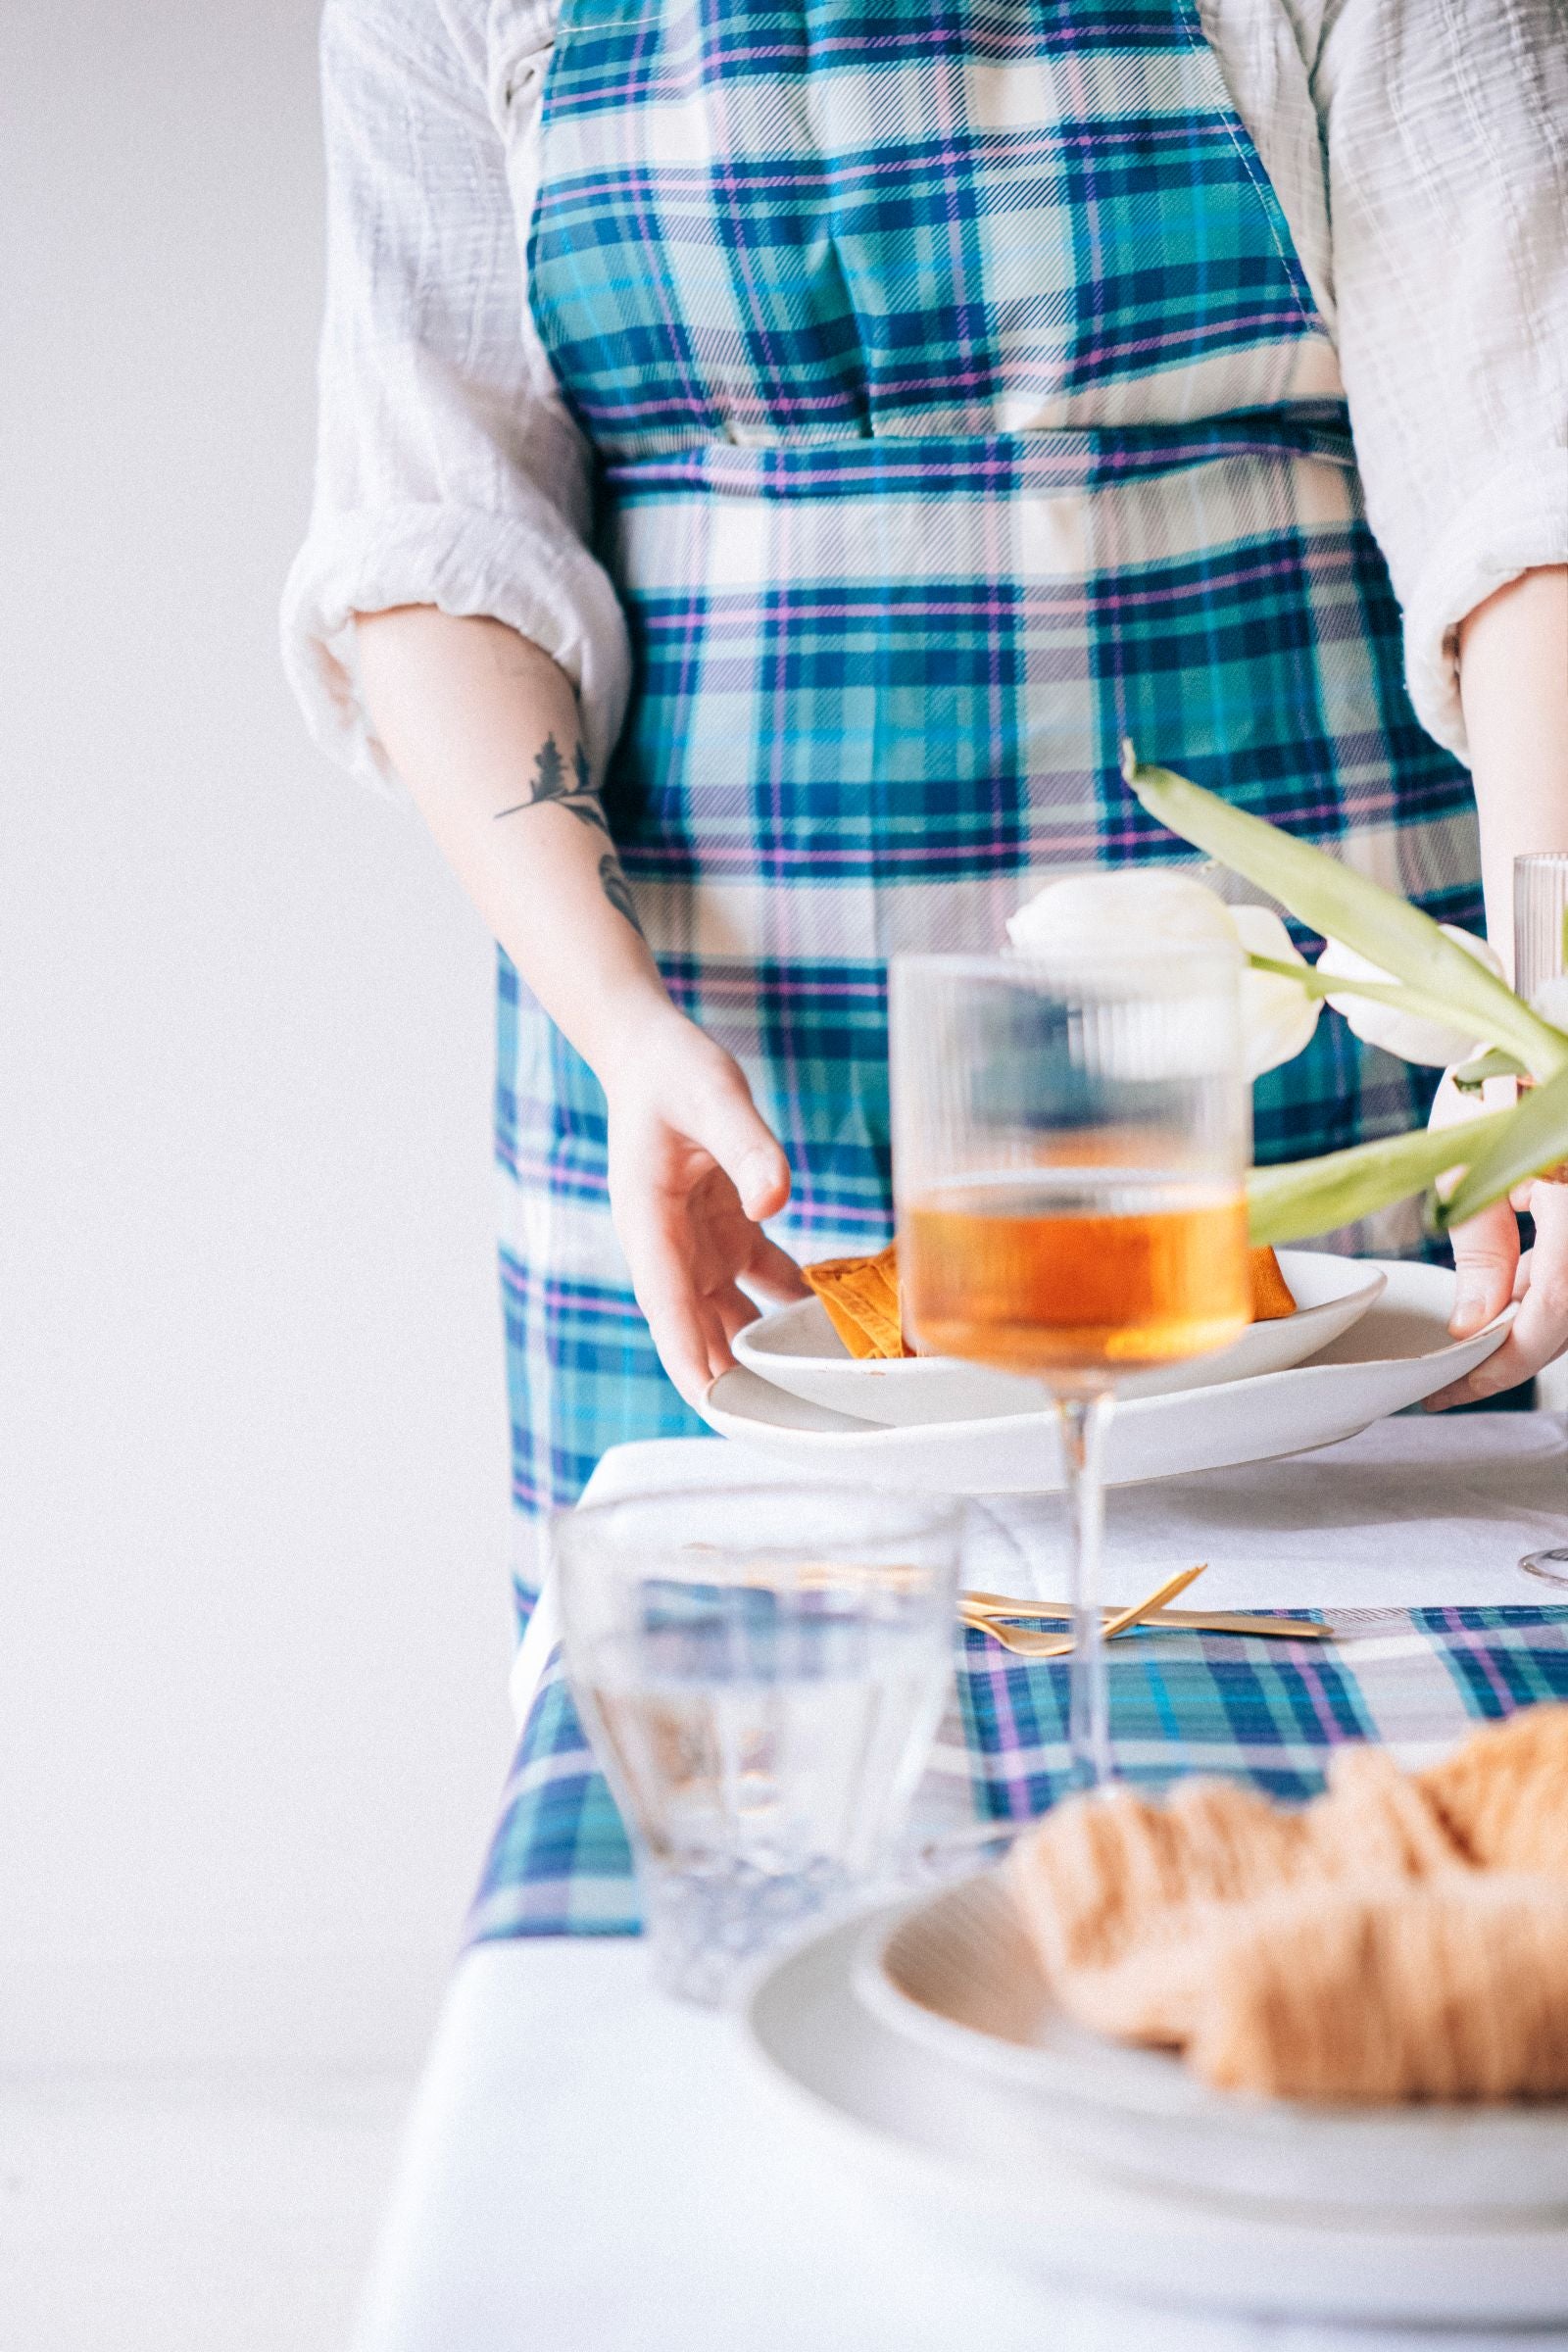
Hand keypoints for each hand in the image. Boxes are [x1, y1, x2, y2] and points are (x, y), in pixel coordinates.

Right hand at [602, 1012, 807, 1405]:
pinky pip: (762, 1284)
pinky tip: (840, 1328)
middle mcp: (669, 1248)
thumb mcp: (712, 1096)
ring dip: (766, 1355)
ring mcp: (697, 1246)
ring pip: (730, 1319)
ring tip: (819, 1396)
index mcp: (649, 1223)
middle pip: (698, 1331)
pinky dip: (794, 1307)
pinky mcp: (726, 1233)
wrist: (652, 1053)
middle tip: (787, 1426)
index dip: (690, 1359)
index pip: (667, 1306)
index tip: (718, 1407)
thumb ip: (746, 1146)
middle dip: (735, 1380)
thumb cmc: (673, 1071)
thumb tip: (775, 1202)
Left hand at [1424, 1071, 1567, 1408]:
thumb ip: (1482, 1247)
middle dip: (1512, 1355)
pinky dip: (1545, 1289)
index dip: (1503, 1363)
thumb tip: (1475, 1323)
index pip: (1553, 1313)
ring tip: (1467, 1347)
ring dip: (1528, 1326)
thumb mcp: (1472, 1162)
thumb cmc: (1499, 1079)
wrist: (1536, 1030)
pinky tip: (1503, 1301)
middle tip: (1453, 1379)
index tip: (1451, 1387)